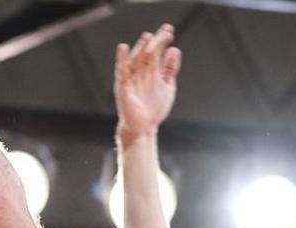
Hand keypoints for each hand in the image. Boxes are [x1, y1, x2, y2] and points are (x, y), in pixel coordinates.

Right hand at [115, 24, 181, 145]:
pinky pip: (121, 71)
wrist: (144, 128)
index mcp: (151, 71)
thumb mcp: (167, 86)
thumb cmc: (154, 109)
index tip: (170, 30)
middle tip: (165, 30)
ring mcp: (131, 79)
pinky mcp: (122, 87)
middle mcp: (141, 72)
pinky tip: (123, 48)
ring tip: (147, 36)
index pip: (157, 51)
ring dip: (140, 47)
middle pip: (147, 52)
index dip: (163, 41)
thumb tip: (174, 49)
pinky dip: (121, 59)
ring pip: (135, 59)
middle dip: (155, 41)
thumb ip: (170, 69)